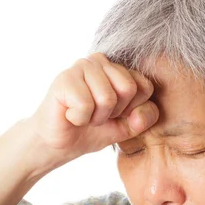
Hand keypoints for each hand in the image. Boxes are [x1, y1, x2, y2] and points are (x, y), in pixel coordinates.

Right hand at [28, 52, 158, 166]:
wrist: (60, 143)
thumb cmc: (91, 131)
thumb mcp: (125, 128)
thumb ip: (142, 120)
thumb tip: (142, 112)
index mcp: (119, 69)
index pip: (144, 86)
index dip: (131, 110)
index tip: (115, 115)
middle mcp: (101, 61)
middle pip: (128, 89)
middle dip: (113, 113)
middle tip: (96, 115)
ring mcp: (82, 66)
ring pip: (107, 98)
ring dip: (95, 117)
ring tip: (83, 114)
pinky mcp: (65, 78)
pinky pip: (86, 105)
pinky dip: (79, 118)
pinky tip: (70, 114)